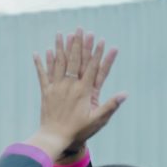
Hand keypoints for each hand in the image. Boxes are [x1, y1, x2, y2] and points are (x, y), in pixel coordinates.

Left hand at [29, 28, 125, 159]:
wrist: (53, 138)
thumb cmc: (77, 131)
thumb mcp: (97, 120)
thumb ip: (110, 105)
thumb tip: (125, 94)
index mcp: (83, 91)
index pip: (92, 67)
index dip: (96, 53)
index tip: (100, 39)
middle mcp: (69, 86)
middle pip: (75, 61)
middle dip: (79, 44)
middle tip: (80, 29)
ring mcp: (56, 88)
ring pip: (58, 64)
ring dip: (60, 47)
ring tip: (61, 34)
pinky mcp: (46, 92)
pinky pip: (42, 75)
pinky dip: (41, 63)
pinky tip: (41, 52)